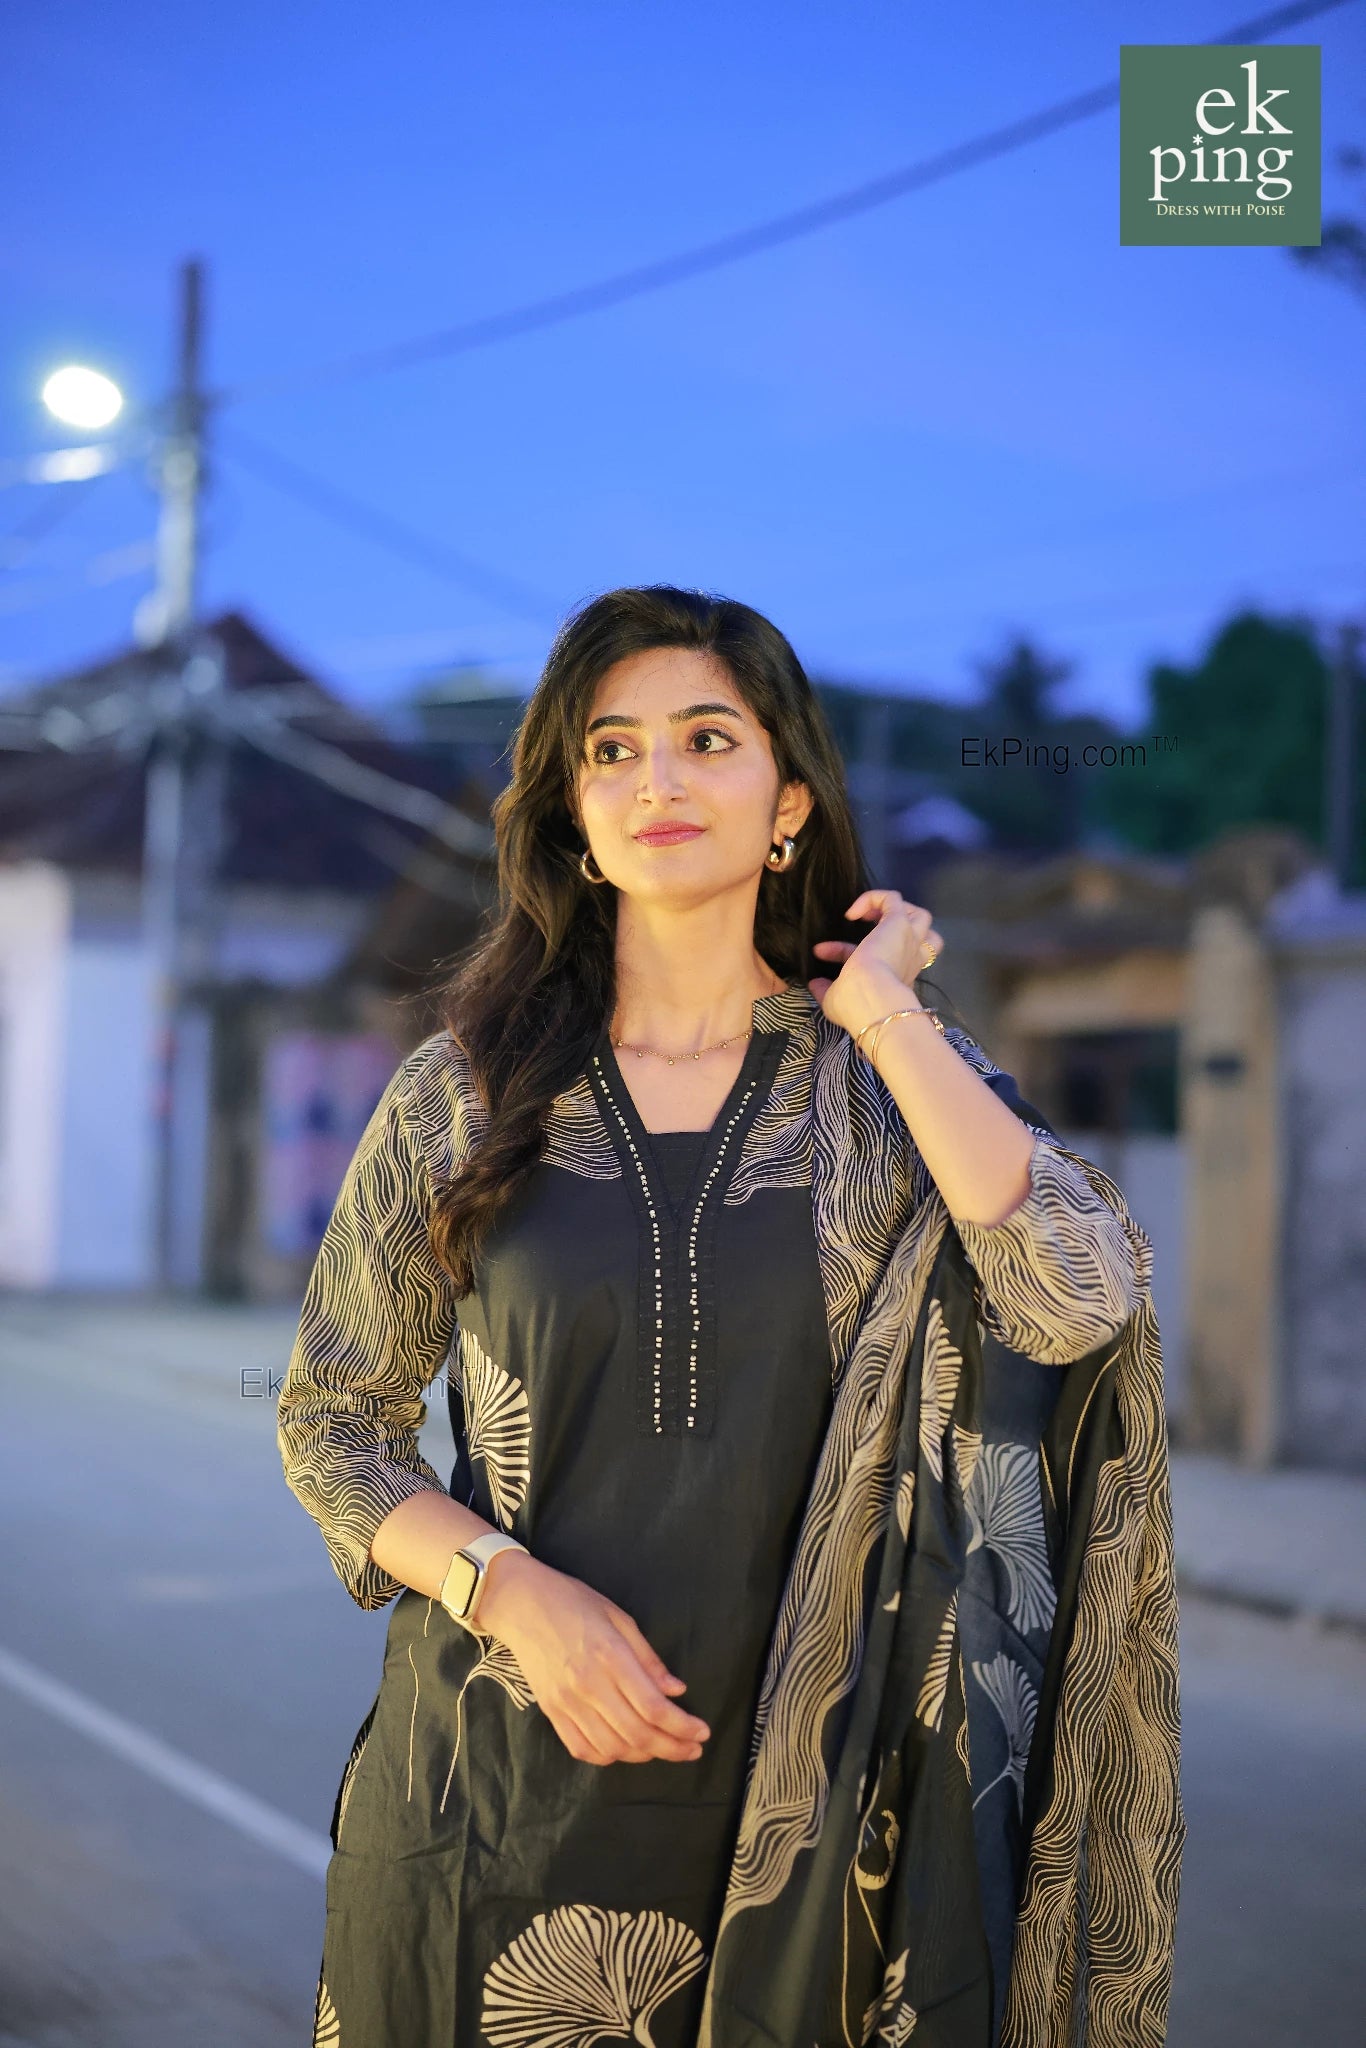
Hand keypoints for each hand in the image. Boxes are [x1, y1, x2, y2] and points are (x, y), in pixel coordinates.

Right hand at [476, 1553, 710, 1766]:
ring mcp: (566, 1702)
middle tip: (692, 1750)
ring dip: (643, 1755)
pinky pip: (582, 1749)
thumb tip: (676, 1691)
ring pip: (612, 1747)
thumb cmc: (574, 1602)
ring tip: (663, 1748)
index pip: (652, 1706)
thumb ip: (648, 1659)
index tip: (702, 1733)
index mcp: (610, 1656)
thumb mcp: (619, 1617)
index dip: (681, 1726)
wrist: (521, 1604)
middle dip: (672, 1748)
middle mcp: (588, 1685)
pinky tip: (625, 1749)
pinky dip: (608, 1756)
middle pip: (637, 1733)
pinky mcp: (551, 1711)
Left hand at [808, 889, 944, 1042]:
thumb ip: (825, 990)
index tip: (822, 953)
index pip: (879, 958)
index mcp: (898, 977)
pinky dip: (873, 898)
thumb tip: (814, 984)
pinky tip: (852, 913)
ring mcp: (908, 940)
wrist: (872, 997)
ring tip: (868, 915)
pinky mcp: (899, 922)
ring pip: (920, 916)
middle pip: (924, 937)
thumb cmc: (858, 1004)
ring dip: (896, 911)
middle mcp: (909, 959)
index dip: (846, 952)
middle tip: (871, 928)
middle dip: (901, 931)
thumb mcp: (835, 999)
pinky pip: (892, 898)